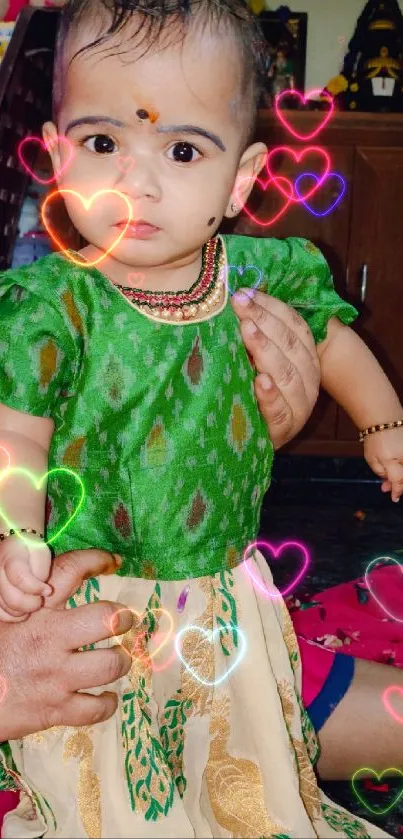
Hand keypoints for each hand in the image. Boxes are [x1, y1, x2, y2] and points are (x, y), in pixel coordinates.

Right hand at [0, 536, 51, 621]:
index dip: (36, 588)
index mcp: (9, 554)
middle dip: (32, 603)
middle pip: (12, 598)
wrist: (14, 552)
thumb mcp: (41, 553)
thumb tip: (44, 592)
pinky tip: (23, 609)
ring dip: (24, 610)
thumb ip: (42, 570)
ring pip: (6, 609)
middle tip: (40, 600)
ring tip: (33, 601)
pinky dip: (14, 616)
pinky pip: (0, 614)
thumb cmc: (30, 552)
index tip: (48, 590)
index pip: (20, 578)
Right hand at [0, 548, 132, 740]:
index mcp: (33, 611)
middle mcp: (50, 640)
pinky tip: (105, 696)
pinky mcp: (55, 711)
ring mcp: (56, 678)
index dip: (96, 561)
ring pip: (111, 665)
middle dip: (122, 617)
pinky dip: (107, 703)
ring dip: (121, 660)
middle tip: (123, 620)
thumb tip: (44, 582)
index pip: (70, 572)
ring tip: (118, 658)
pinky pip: (97, 709)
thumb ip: (18, 597)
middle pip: (106, 619)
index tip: (112, 561)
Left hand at [231, 290, 319, 448]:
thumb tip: (241, 295)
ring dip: (267, 351)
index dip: (272, 307)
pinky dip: (270, 395)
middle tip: (240, 305)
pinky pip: (280, 411)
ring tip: (247, 332)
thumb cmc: (251, 392)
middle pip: (293, 345)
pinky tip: (259, 381)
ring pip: (289, 375)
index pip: (295, 326)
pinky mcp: (284, 430)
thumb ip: (256, 334)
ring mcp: (299, 407)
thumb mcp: (255, 360)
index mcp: (305, 358)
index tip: (245, 292)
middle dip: (265, 322)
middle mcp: (309, 380)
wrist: (246, 439)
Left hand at [364, 427, 402, 501]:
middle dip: (400, 486)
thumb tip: (389, 485)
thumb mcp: (372, 459)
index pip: (398, 481)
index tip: (394, 498)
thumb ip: (381, 473)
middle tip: (391, 489)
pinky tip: (398, 468)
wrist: (384, 419)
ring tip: (393, 479)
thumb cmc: (376, 438)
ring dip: (402, 478)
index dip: (397, 491)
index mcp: (391, 459)